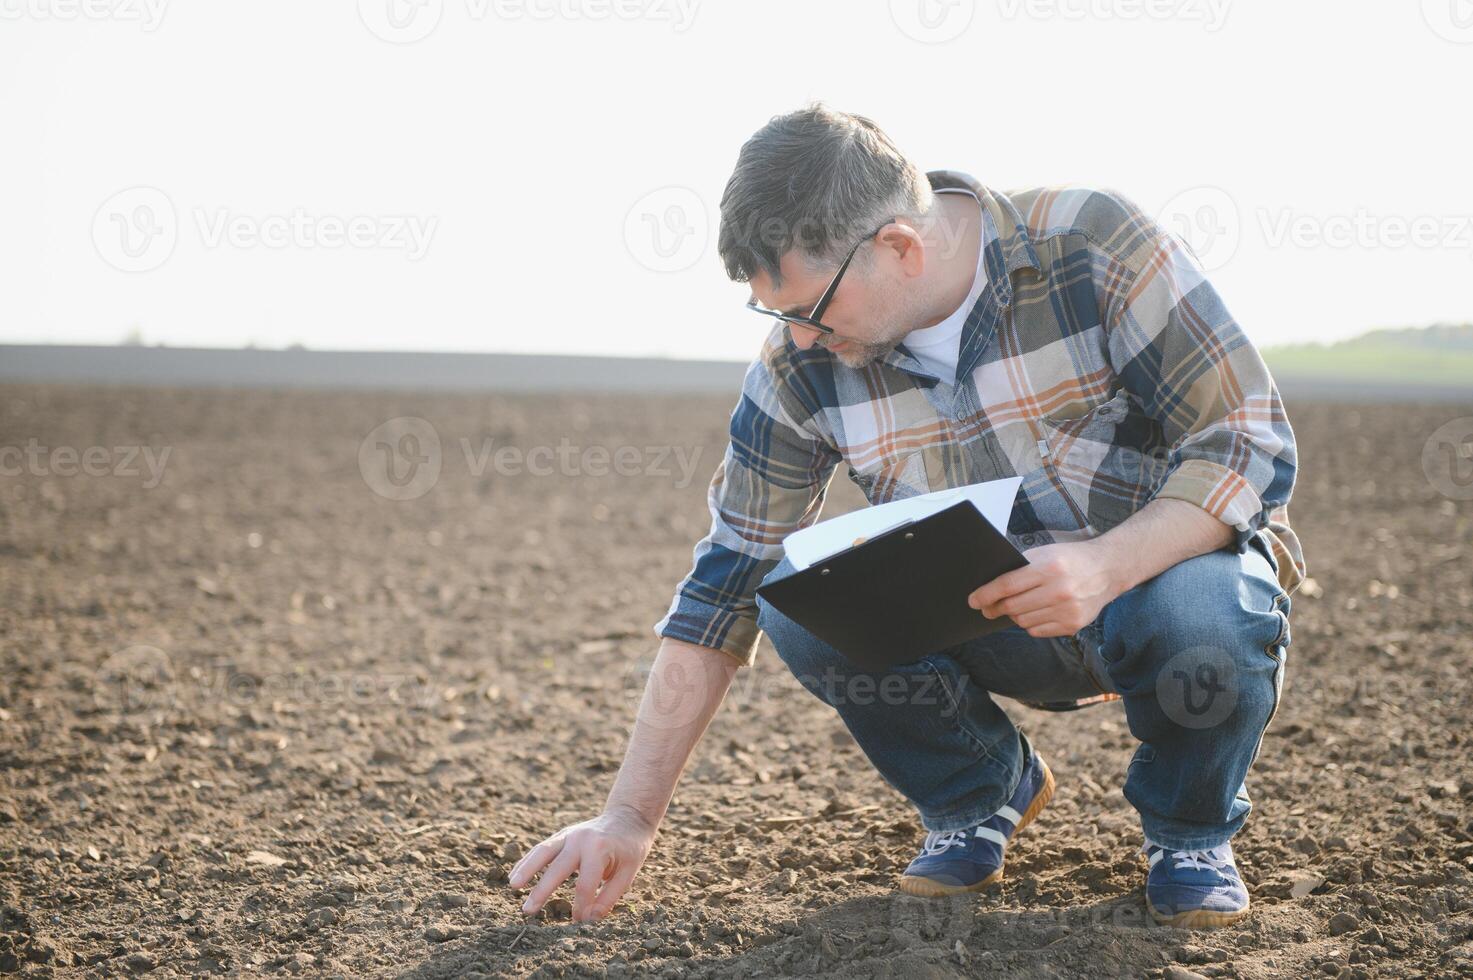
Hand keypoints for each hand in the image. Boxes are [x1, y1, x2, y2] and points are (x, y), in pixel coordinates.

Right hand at [508, 805, 655, 922]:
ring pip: (542, 852)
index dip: (581, 907)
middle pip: (557, 867)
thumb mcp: (628, 873)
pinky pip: (541, 849)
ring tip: (513, 886)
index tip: (580, 922)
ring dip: (526, 869)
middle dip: (542, 890)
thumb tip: (588, 920)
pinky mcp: (561, 836)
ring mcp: (569, 834)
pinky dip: (527, 861)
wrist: (628, 817)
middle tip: (528, 911)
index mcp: (599, 849)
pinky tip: (514, 875)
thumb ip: (608, 898)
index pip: (585, 884)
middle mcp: (581, 839)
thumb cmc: (630, 848)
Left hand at [967, 541, 1119, 637]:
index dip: (986, 594)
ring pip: (1023, 621)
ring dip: (1013, 615)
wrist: (1108, 569)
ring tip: (1013, 607)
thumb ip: (1020, 567)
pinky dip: (1030, 624)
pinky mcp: (1074, 625)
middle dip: (994, 608)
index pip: (1007, 586)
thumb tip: (990, 586)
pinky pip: (1037, 631)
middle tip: (986, 608)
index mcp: (1049, 568)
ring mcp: (1068, 610)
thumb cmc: (1071, 558)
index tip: (973, 600)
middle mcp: (1059, 591)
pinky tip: (1033, 613)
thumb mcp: (1046, 553)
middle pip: (1012, 606)